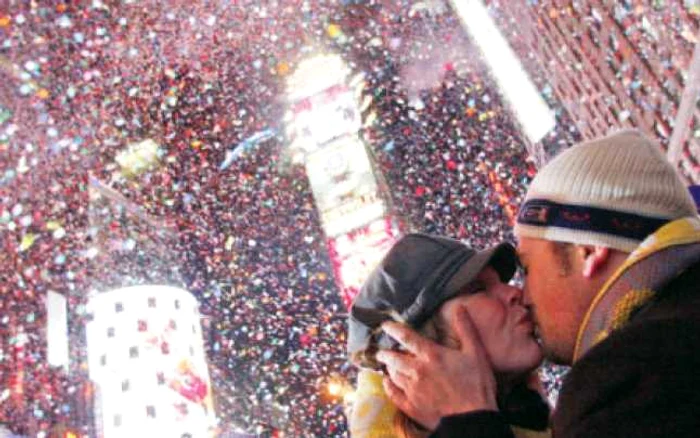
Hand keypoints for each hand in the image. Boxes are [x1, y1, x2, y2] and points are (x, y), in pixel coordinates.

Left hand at [376, 307, 497, 426]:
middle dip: (385, 352)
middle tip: (382, 350)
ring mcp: (412, 389)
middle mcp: (416, 370)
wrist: (472, 419)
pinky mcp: (411, 406)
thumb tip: (459, 308)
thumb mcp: (476, 353)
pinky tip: (387, 383)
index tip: (385, 326)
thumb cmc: (477, 385)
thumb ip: (466, 329)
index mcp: (430, 355)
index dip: (393, 329)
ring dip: (388, 368)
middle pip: (393, 357)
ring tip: (387, 365)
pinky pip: (393, 394)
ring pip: (392, 374)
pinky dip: (388, 386)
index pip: (405, 337)